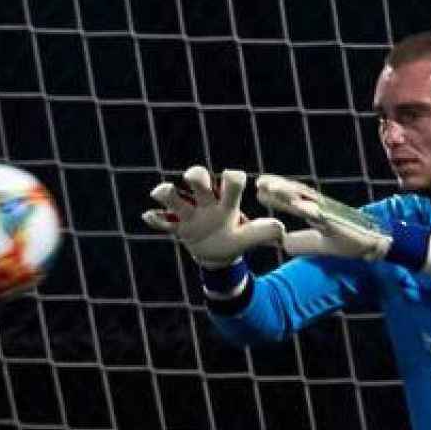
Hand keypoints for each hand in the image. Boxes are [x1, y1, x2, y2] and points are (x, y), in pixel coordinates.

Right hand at [142, 166, 282, 268]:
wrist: (218, 253)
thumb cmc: (235, 238)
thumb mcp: (249, 238)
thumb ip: (263, 232)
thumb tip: (281, 230)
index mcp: (226, 201)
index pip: (230, 181)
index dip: (232, 178)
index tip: (233, 181)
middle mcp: (205, 201)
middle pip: (198, 177)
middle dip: (196, 175)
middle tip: (195, 179)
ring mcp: (188, 213)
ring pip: (174, 196)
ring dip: (167, 192)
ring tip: (163, 191)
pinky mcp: (176, 226)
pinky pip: (162, 220)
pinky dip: (155, 218)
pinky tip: (149, 216)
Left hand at [254, 174, 391, 260]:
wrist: (373, 246)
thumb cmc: (347, 241)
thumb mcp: (319, 244)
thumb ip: (302, 242)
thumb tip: (283, 243)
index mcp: (316, 212)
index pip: (293, 199)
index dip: (277, 193)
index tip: (259, 187)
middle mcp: (321, 208)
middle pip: (297, 194)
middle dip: (279, 187)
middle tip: (260, 182)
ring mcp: (330, 213)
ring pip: (308, 199)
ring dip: (290, 193)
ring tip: (273, 187)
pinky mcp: (339, 223)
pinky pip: (324, 215)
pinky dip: (311, 210)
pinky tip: (298, 206)